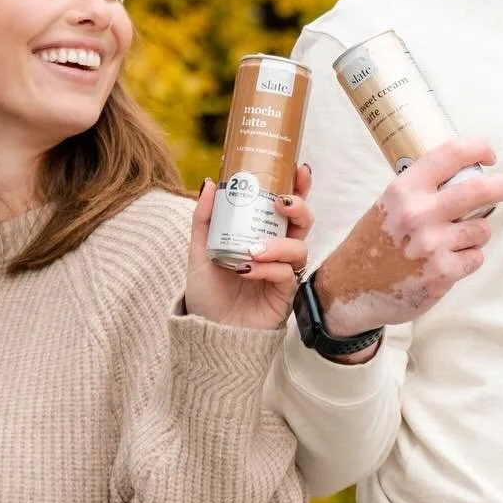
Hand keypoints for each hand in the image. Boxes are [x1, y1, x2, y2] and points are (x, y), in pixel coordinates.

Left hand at [183, 164, 313, 331]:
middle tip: (284, 201)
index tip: (299, 168)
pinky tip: (249, 270)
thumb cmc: (208, 295)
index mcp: (260, 235)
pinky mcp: (285, 294)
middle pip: (303, 222)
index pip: (284, 207)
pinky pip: (287, 274)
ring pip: (299, 247)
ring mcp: (283, 272)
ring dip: (279, 243)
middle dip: (300, 206)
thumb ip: (205, 219)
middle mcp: (276, 251)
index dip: (297, 187)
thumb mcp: (199, 252)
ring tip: (255, 249)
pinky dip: (269, 268)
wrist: (208, 334)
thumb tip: (211, 182)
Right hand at [313, 138, 502, 337]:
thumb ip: (423, 191)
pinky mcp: (443, 273)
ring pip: (482, 229)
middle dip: (502, 186)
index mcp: (404, 189)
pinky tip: (445, 262)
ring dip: (476, 233)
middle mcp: (418, 213)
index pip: (451, 154)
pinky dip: (468, 259)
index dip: (478, 149)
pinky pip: (476, 257)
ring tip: (453, 241)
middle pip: (480, 189)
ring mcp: (432, 245)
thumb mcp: (389, 204)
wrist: (350, 289)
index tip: (489, 156)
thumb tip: (468, 176)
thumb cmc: (373, 243)